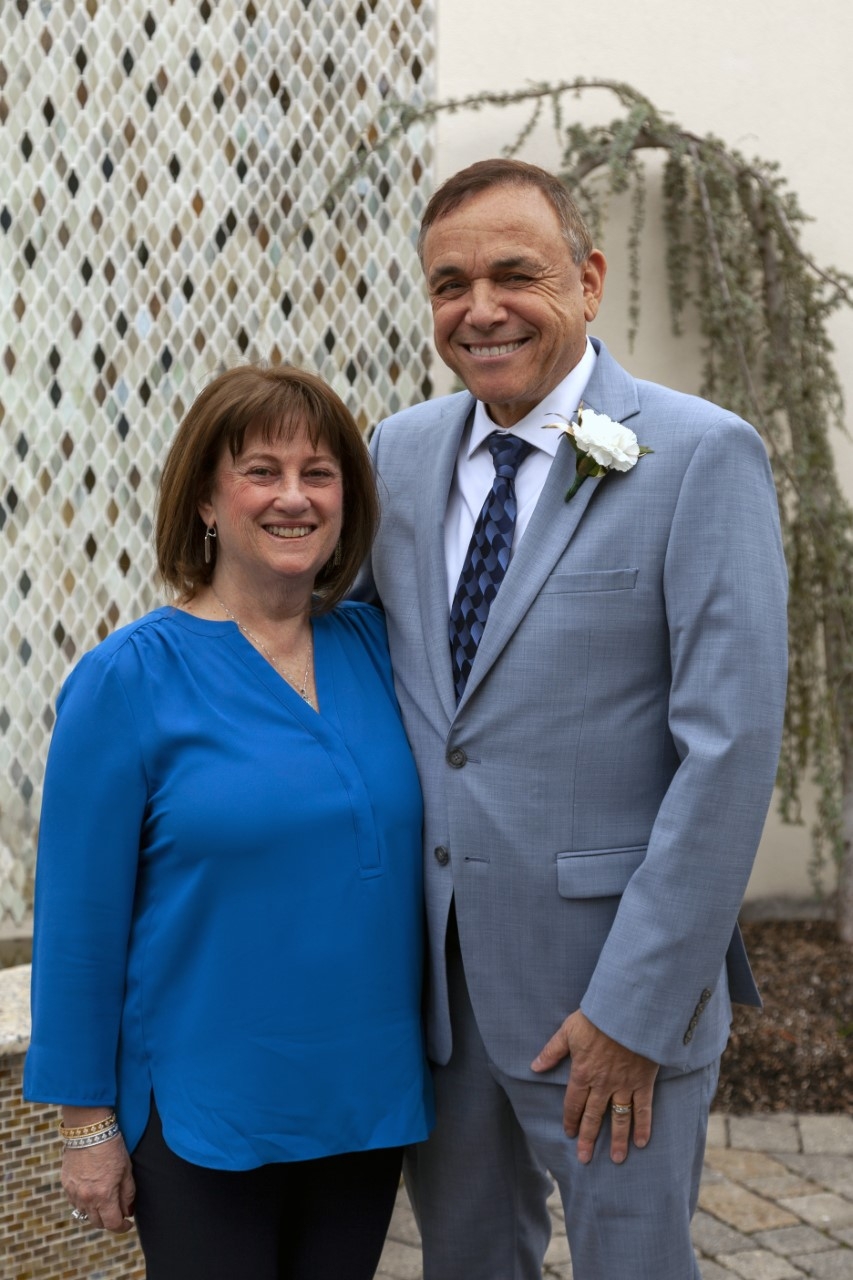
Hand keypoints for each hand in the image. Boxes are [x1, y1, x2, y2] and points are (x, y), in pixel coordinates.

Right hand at [62, 1136, 135, 1232]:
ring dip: (95, 1212)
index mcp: (103, 1196)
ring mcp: (73, 1192)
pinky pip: (74, 1202)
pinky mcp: (65, 1184)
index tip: (128, 1224)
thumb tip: (128, 1212)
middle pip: (97, 1223)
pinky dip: (84, 1203)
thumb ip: (128, 1194)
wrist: (88, 1130)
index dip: (122, 1227)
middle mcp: (86, 1198)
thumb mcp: (126, 1170)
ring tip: (104, 1201)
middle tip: (118, 1212)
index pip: (112, 1224)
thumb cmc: (111, 1147)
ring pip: (84, 1214)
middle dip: (109, 1220)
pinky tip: (91, 1192)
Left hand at [531, 1009, 658, 1164]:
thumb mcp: (568, 1030)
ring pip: (619, 1118)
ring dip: (617, 1140)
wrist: (629, 1011)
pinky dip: (643, 1126)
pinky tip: (641, 1142)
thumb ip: (552, 1051)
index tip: (569, 1134)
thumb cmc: (597, 1017)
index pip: (573, 1103)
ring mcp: (624, 1085)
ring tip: (617, 1159)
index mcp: (582, 1073)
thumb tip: (534, 1067)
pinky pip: (643, 1108)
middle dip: (588, 1138)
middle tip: (585, 1158)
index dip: (570, 1120)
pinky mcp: (643, 1082)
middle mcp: (602, 1084)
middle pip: (594, 1116)